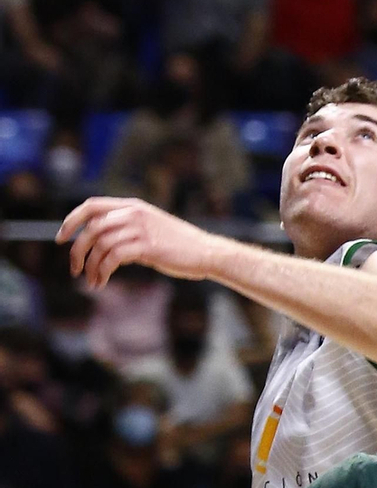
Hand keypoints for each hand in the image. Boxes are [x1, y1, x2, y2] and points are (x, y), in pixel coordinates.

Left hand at [56, 196, 217, 288]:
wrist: (206, 252)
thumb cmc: (176, 245)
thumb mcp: (147, 230)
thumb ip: (124, 230)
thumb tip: (96, 243)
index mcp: (132, 206)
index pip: (91, 205)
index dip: (71, 220)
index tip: (60, 239)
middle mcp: (135, 213)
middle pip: (91, 227)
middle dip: (77, 251)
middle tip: (75, 270)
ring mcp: (142, 228)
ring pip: (101, 244)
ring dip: (91, 266)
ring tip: (93, 281)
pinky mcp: (148, 246)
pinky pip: (113, 257)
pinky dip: (103, 272)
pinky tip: (103, 282)